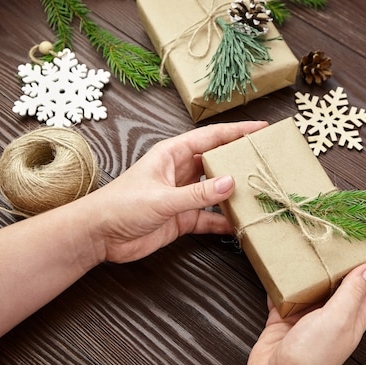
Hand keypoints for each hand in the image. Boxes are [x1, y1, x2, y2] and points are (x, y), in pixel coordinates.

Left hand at [82, 121, 267, 263]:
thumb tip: (231, 183)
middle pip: (217, 162)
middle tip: (267, 162)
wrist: (99, 235)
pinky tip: (239, 225)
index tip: (261, 128)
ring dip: (235, 193)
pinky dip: (223, 221)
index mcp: (173, 154)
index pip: (211, 138)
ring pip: (215, 190)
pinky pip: (208, 217)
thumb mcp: (162, 198)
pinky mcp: (181, 218)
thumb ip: (197, 193)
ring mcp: (182, 196)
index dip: (237, 131)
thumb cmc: (121, 205)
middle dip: (240, 161)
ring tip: (260, 194)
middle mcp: (180, 172)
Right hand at [237, 238, 365, 364]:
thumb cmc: (312, 359)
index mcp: (356, 314)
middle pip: (349, 276)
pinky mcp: (286, 316)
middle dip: (344, 254)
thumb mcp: (338, 320)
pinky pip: (287, 291)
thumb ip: (353, 293)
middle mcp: (336, 311)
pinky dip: (283, 278)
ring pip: (317, 280)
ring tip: (307, 243)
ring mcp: (311, 314)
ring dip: (313, 263)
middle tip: (334, 233)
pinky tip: (279, 265)